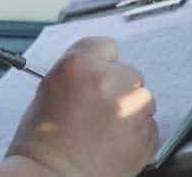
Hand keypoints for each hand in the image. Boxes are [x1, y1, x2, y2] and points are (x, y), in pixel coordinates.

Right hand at [5, 37, 157, 176]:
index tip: (99, 75)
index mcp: (79, 66)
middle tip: (97, 112)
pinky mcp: (147, 132)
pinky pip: (149, 125)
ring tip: (104, 132)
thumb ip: (79, 73)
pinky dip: (137, 135)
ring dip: (129, 111)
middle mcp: (110, 81)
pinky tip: (113, 146)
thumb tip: (100, 69)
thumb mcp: (49, 91)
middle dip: (117, 90)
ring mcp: (131, 106)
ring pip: (142, 98)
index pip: (105, 46)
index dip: (101, 63)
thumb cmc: (41, 144)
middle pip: (128, 73)